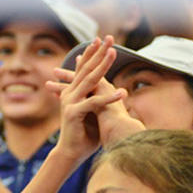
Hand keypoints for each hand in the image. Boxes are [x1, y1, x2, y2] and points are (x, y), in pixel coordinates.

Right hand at [46, 36, 133, 154]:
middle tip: (109, 38)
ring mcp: (71, 102)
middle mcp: (70, 94)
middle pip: (87, 69)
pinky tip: (122, 93)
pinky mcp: (74, 113)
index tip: (102, 39)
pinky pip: (94, 103)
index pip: (84, 68)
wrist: (71, 154)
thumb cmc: (85, 135)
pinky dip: (109, 98)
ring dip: (103, 66)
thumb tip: (113, 91)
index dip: (92, 53)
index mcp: (73, 92)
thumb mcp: (93, 113)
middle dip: (99, 52)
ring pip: (90, 81)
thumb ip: (99, 101)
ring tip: (114, 53)